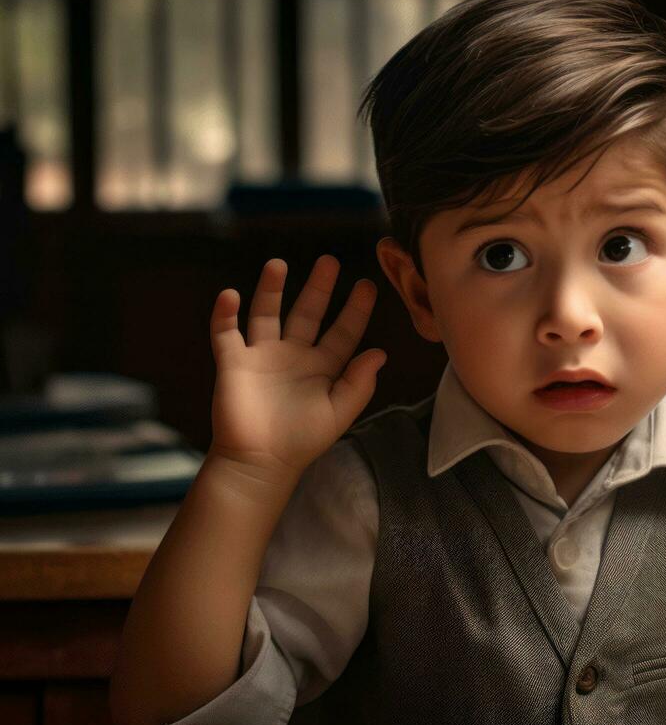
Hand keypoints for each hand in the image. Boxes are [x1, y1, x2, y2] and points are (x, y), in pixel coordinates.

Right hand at [208, 256, 385, 483]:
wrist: (261, 463)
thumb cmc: (303, 441)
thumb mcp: (339, 413)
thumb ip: (359, 384)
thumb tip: (380, 353)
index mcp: (323, 367)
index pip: (343, 332)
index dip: (355, 310)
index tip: (367, 285)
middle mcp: (294, 355)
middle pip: (308, 313)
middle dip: (319, 288)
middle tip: (330, 261)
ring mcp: (262, 356)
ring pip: (267, 313)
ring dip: (272, 289)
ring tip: (279, 264)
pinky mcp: (233, 363)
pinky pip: (226, 332)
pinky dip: (225, 314)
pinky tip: (231, 294)